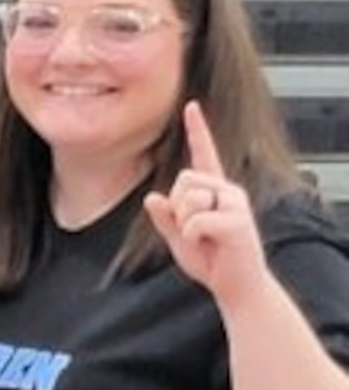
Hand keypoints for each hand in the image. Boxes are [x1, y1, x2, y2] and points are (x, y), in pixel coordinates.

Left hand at [144, 101, 273, 298]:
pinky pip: (196, 221)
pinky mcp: (238, 220)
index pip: (204, 154)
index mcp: (213, 190)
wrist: (236, 284)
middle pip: (183, 180)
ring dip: (186, 223)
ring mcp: (235, 203)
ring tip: (206, 238)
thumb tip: (152, 197)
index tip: (191, 105)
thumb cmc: (210, 258)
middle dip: (178, 207)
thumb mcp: (178, 237)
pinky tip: (210, 244)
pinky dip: (193, 237)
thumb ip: (165, 218)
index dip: (197, 130)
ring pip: (188, 198)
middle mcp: (227, 190)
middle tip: (195, 230)